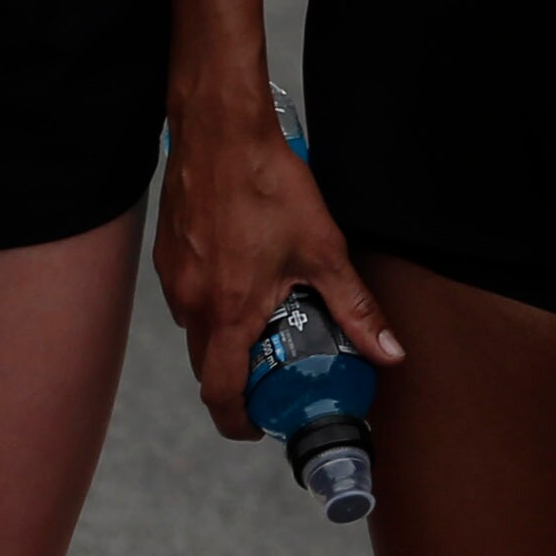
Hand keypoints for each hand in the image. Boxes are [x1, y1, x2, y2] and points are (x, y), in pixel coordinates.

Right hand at [153, 89, 399, 436]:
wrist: (221, 129)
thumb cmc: (268, 184)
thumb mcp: (323, 249)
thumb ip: (355, 307)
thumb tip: (390, 352)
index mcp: (228, 312)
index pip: (221, 393)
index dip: (238, 423)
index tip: (259, 427)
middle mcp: (191, 302)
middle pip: (207, 366)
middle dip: (237, 380)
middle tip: (272, 373)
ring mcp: (172, 277)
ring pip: (195, 329)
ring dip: (223, 336)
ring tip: (262, 318)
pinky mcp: (166, 251)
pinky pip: (185, 294)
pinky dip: (209, 301)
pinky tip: (239, 274)